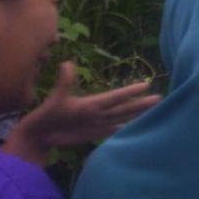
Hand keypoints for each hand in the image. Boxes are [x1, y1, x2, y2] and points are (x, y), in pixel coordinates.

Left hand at [1, 62, 160, 164]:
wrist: (37, 135)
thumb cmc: (44, 116)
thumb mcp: (55, 100)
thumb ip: (64, 83)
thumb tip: (66, 63)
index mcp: (92, 104)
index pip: (115, 97)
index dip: (130, 92)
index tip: (146, 85)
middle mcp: (97, 113)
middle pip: (124, 108)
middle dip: (141, 104)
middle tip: (160, 98)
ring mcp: (95, 124)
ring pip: (121, 118)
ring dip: (136, 115)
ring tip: (153, 111)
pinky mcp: (91, 135)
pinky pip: (112, 131)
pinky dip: (124, 129)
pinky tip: (135, 128)